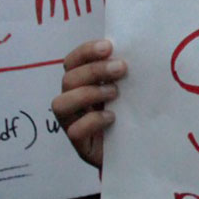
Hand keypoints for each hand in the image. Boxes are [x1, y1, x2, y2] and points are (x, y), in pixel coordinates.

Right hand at [52, 38, 125, 170]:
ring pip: (61, 103)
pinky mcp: (80, 145)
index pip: (73, 62)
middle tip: (121, 68)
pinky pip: (74, 131)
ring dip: (88, 93)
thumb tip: (137, 50)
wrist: (137, 151)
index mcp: (83, 84)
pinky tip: (112, 118)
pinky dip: (93, 121)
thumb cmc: (132, 116)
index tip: (108, 47)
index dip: (86, 51)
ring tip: (115, 93)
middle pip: (68, 79)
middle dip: (94, 70)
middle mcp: (73, 101)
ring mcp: (73, 123)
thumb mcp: (129, 91)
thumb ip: (125, 74)